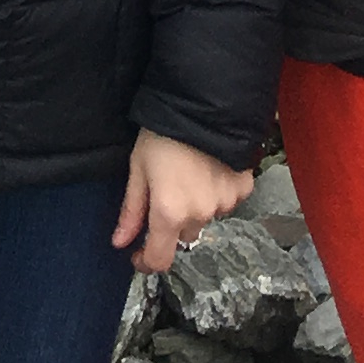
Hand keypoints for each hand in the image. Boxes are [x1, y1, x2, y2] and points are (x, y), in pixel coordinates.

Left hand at [113, 129, 252, 274]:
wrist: (202, 101)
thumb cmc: (162, 132)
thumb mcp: (138, 168)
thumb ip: (131, 210)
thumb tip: (119, 242)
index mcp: (169, 213)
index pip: (160, 259)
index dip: (147, 261)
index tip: (139, 253)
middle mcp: (199, 214)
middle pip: (183, 235)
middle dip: (172, 222)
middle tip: (165, 190)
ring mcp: (225, 203)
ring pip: (205, 218)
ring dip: (196, 206)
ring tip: (189, 172)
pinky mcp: (243, 188)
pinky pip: (227, 201)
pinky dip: (217, 192)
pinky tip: (210, 167)